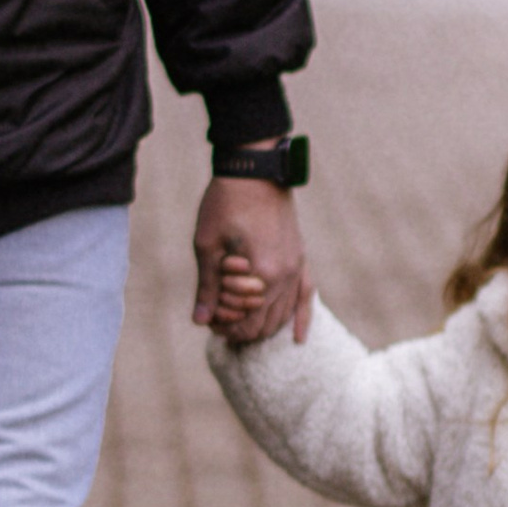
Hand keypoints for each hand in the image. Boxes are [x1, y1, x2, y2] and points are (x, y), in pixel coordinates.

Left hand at [192, 176, 311, 345]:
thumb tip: (201, 321)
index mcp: (262, 273)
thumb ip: (207, 286)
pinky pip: (307, 294)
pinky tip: (297, 337)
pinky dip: (301, 317)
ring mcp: (297, 266)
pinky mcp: (300, 257)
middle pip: (265, 324)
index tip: (208, 320)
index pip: (245, 323)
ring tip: (239, 322)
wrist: (254, 169)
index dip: (223, 327)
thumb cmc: (226, 202)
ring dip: (262, 324)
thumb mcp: (207, 244)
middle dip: (241, 328)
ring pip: (284, 314)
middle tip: (220, 323)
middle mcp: (285, 275)